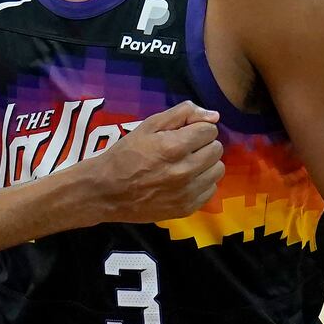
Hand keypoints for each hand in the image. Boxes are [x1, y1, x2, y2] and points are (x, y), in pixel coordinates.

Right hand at [93, 100, 223, 222]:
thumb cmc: (125, 154)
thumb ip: (182, 114)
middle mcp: (185, 171)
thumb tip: (213, 116)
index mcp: (174, 147)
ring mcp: (187, 193)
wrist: (106, 191)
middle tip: (184, 148)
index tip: (184, 133)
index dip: (197, 128)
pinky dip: (201, 183)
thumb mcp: (148, 126)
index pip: (210, 131)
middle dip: (203, 145)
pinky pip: (210, 190)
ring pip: (218, 170)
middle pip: (216, 149)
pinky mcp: (187, 208)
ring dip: (205, 164)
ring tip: (186, 164)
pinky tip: (184, 181)